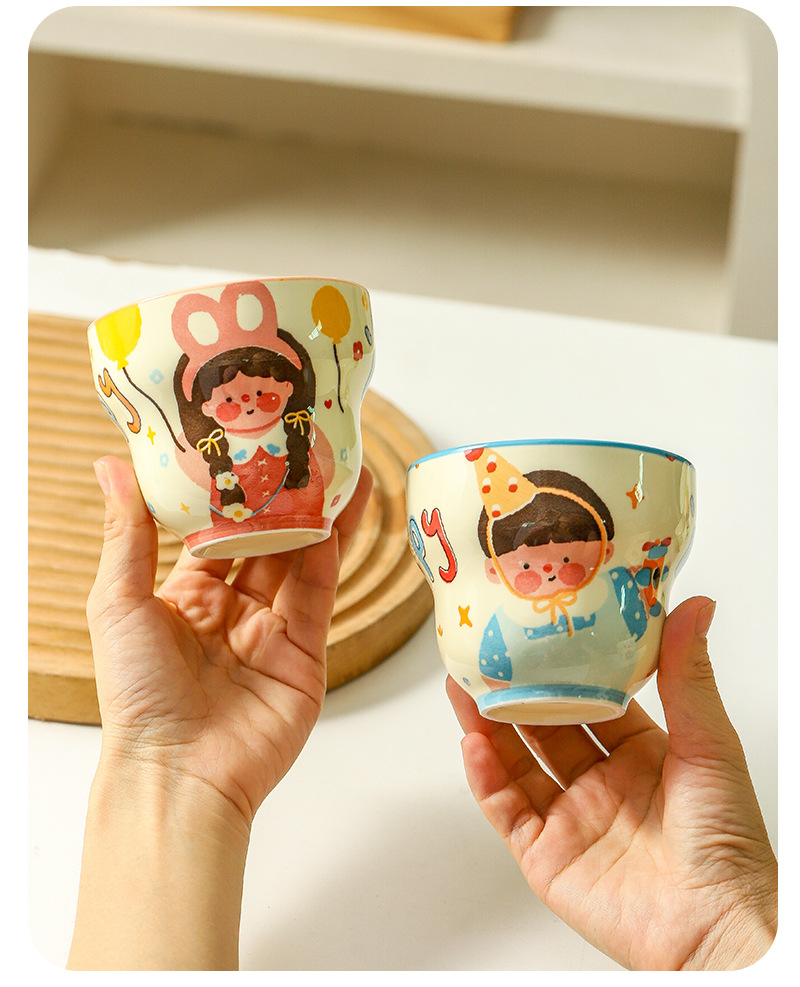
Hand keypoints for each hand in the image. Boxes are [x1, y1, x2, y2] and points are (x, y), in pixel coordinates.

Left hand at [87, 455, 372, 827]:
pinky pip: (318, 595)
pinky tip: (339, 517)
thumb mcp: (118, 603)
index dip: (233, 492)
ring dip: (319, 517)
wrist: (178, 773)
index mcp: (186, 597)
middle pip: (266, 541)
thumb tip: (110, 465)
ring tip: (339, 468)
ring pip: (301, 561)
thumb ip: (127, 533)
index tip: (248, 447)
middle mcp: (232, 610)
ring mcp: (272, 631)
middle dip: (285, 499)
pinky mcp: (305, 653)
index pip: (215, 531)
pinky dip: (330, 554)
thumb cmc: (137, 694)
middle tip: (305, 448)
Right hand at [447, 597, 776, 970]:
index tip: (537, 635)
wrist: (715, 928)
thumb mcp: (708, 743)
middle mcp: (601, 784)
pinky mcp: (546, 857)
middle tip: (483, 655)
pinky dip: (486, 780)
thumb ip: (688, 674)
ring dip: (487, 728)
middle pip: (543, 728)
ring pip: (516, 764)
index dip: (560, 669)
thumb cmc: (726, 841)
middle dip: (512, 692)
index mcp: (641, 754)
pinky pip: (507, 811)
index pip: (588, 700)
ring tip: (462, 688)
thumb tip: (695, 604)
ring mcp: (571, 820)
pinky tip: (474, 747)